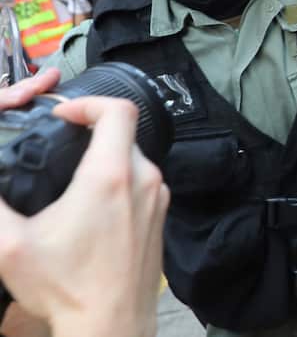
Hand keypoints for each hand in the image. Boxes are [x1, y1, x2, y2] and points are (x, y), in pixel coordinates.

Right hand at [0, 78, 168, 336]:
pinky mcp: (160, 218)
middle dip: (91, 131)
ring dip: (105, 158)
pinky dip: (118, 181)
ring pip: (134, 159)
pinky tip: (90, 205)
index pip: (118, 110)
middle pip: (124, 134)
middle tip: (60, 143)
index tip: (63, 116)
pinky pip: (142, 183)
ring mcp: (158, 200)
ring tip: (71, 175)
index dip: (89, 102)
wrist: (112, 326)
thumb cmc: (67, 288)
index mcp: (111, 176)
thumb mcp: (11, 246)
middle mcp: (144, 181)